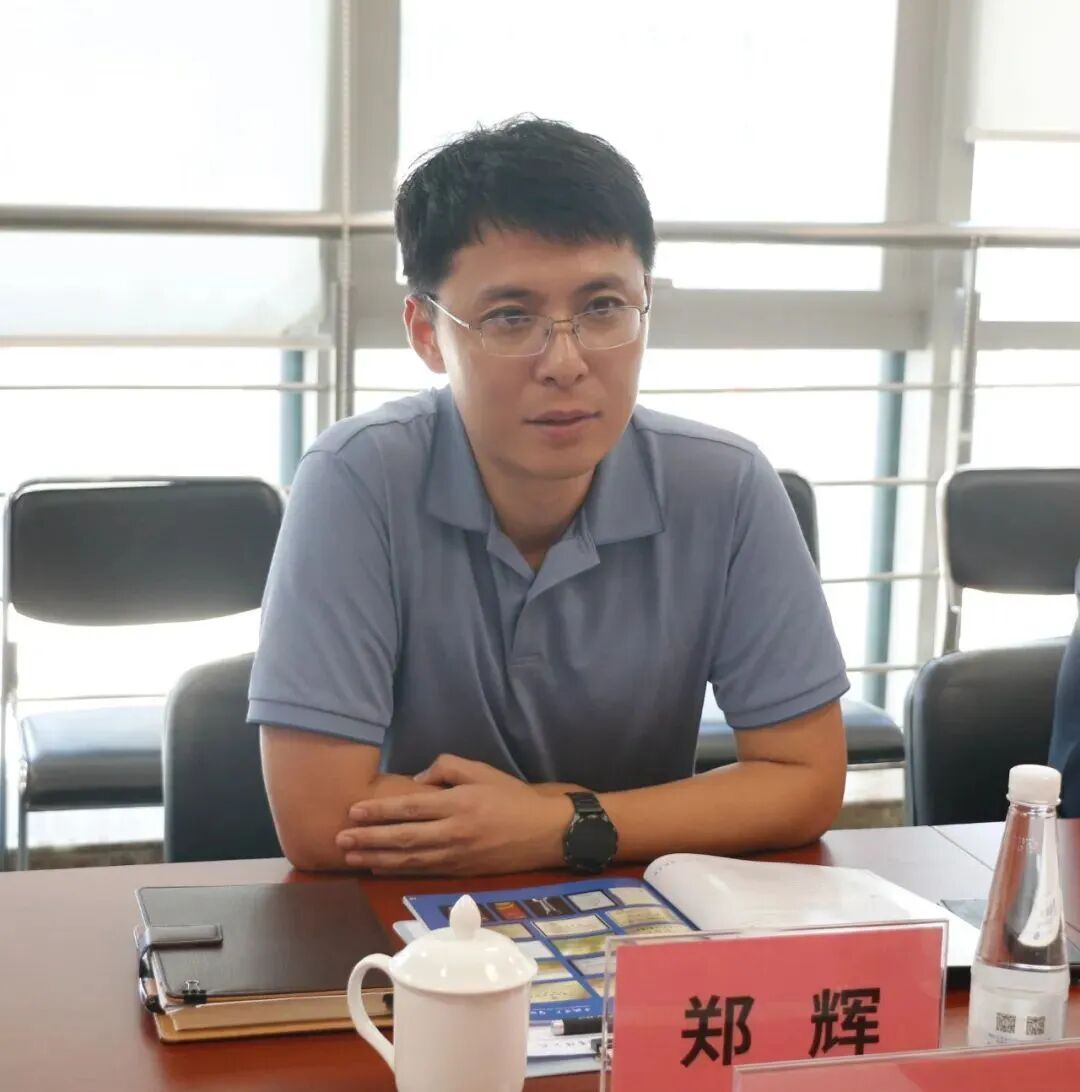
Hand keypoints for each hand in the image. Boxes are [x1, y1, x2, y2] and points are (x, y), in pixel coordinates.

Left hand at [335, 754, 573, 875]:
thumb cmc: (512, 798)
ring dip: (376, 858)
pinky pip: (422, 871)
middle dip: (369, 838)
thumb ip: (448, 768)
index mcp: (458, 804)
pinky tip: (378, 868)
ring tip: (350, 856)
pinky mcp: (460, 871)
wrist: (545, 832)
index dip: (379, 811)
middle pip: (403, 837)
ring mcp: (456, 856)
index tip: (353, 811)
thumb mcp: (482, 771)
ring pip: (408, 859)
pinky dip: (397, 870)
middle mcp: (453, 832)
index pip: (410, 808)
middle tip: (340, 839)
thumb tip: (416, 781)